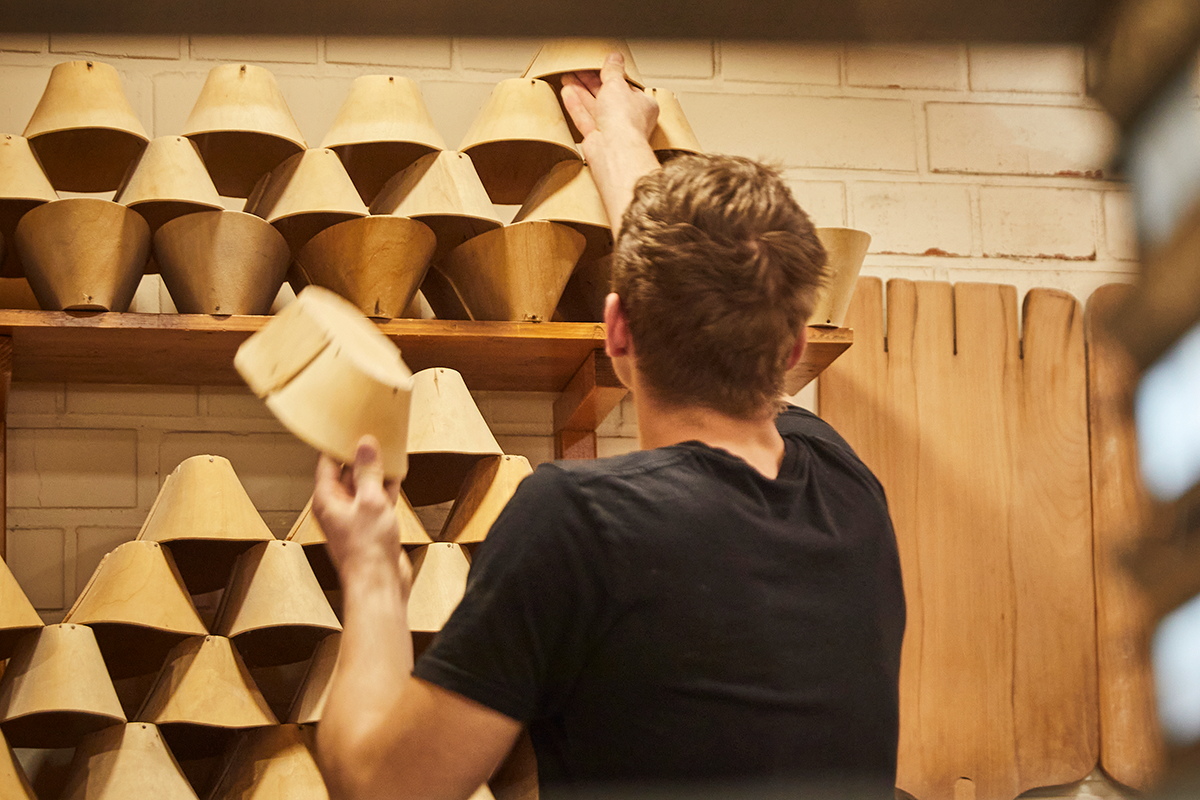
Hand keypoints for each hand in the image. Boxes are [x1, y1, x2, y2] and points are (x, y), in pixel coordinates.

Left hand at [312, 436, 411, 599]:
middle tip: (372, 432)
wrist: (380, 583)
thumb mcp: (370, 501)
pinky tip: (397, 473)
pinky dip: (386, 485)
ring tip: (388, 448)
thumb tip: (364, 446)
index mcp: (326, 499)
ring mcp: (355, 516)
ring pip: (364, 485)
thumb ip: (368, 471)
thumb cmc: (366, 549)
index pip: (326, 463)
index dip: (337, 444)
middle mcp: (338, 506)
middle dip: (360, 454)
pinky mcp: (372, 524)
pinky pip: (377, 498)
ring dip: (376, 469)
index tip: (349, 426)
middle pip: (346, 472)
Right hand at [560, 52, 662, 231]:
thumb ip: (613, 70)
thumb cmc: (625, 121)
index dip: (610, 75)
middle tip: (577, 71)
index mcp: (643, 105)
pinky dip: (577, 106)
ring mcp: (613, 130)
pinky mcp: (597, 140)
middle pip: (608, 96)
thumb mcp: (617, 84)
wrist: (614, 150)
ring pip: (595, 107)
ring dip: (581, 92)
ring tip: (568, 79)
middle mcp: (629, 119)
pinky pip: (586, 119)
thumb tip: (615, 57)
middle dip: (591, 82)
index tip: (597, 66)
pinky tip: (567, 94)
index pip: (625, 86)